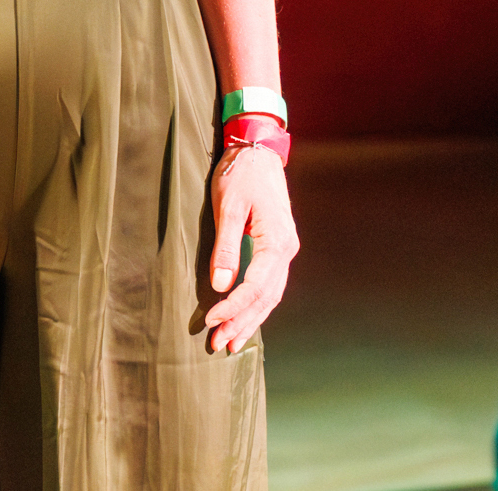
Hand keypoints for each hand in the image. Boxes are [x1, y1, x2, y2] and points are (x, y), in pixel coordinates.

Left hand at [203, 144, 297, 354]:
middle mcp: (286, 250)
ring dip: (250, 319)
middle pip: (266, 297)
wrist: (257, 152)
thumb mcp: (229, 207)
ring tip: (230, 342)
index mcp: (277, 242)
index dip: (233, 307)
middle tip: (218, 345)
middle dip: (242, 322)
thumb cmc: (240, 175)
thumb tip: (221, 285)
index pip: (256, 286)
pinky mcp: (276, 248)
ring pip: (270, 295)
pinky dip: (256, 304)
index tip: (211, 320)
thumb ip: (226, 247)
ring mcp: (284, 250)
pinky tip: (244, 317)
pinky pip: (269, 285)